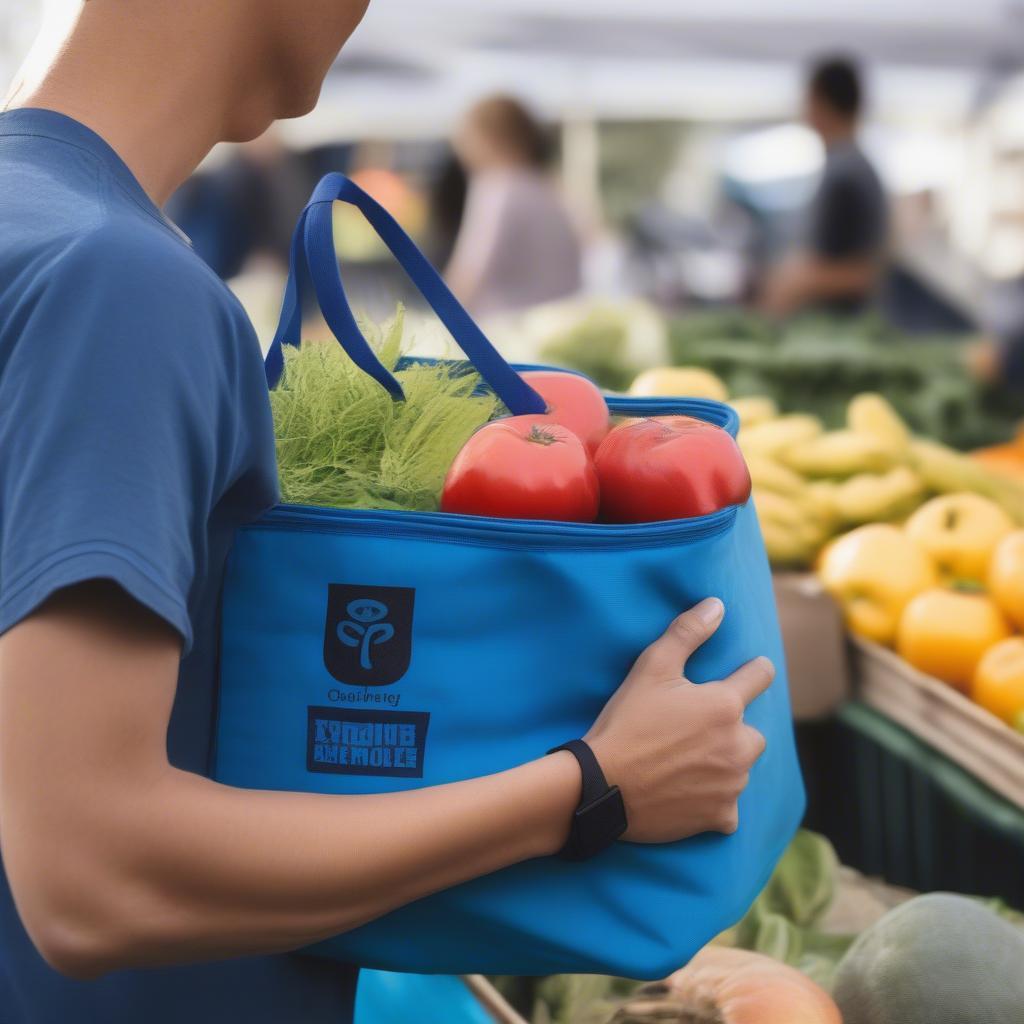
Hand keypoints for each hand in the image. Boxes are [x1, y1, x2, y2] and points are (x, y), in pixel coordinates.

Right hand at [584, 598, 771, 842]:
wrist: (602, 786)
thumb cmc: (626, 722)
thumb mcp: (651, 667)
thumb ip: (687, 632)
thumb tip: (717, 605)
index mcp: (726, 705)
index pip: (759, 677)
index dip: (753, 670)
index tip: (751, 670)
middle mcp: (740, 745)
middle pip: (752, 730)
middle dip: (732, 728)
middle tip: (696, 729)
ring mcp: (732, 784)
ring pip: (741, 767)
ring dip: (724, 763)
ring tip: (687, 761)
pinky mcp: (721, 817)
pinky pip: (729, 807)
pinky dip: (715, 801)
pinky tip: (688, 793)